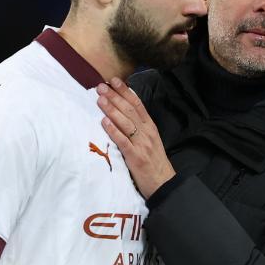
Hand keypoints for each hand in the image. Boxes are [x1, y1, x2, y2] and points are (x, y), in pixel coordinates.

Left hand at [96, 77, 175, 198]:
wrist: (164, 183)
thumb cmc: (154, 162)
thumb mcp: (151, 141)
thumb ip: (140, 128)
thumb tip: (124, 113)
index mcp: (150, 127)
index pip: (137, 104)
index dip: (125, 91)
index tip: (114, 80)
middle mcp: (147, 133)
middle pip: (129, 110)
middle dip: (114, 97)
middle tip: (101, 87)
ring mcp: (142, 144)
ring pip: (126, 123)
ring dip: (111, 110)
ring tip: (100, 99)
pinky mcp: (135, 157)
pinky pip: (123, 141)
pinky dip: (113, 131)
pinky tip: (104, 122)